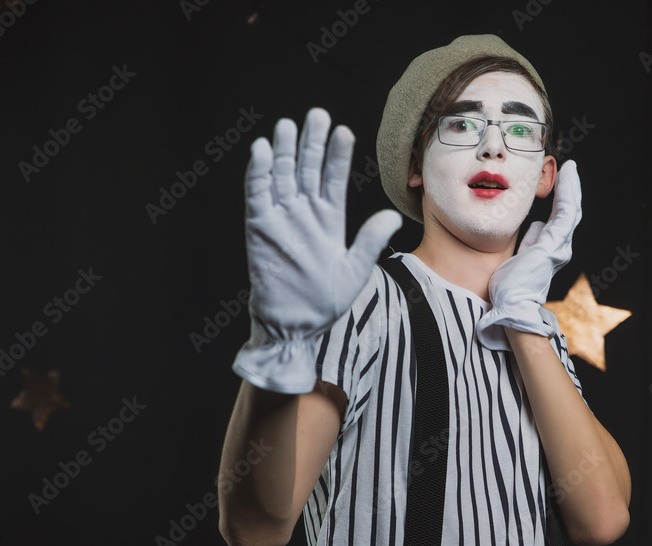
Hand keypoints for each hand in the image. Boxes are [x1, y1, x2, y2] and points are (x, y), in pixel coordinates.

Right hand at [232, 109, 402, 393]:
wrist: (294, 325)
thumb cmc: (324, 302)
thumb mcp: (356, 270)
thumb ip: (371, 240)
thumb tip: (393, 216)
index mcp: (329, 220)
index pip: (333, 179)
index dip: (337, 155)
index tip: (344, 132)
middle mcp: (304, 214)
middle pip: (307, 169)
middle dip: (312, 142)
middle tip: (317, 114)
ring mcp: (281, 218)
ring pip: (282, 176)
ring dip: (285, 151)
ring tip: (288, 125)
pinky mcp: (260, 228)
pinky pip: (258, 195)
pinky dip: (259, 174)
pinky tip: (261, 151)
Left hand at [476, 160, 581, 350]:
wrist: (511, 307)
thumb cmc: (511, 287)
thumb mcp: (521, 257)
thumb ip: (531, 241)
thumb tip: (536, 225)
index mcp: (551, 249)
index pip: (559, 218)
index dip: (562, 198)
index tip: (559, 181)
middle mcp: (560, 247)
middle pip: (569, 212)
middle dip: (570, 189)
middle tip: (569, 169)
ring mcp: (559, 246)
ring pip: (570, 210)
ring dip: (571, 187)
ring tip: (570, 169)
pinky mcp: (553, 245)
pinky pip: (564, 213)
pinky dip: (567, 193)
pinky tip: (568, 177)